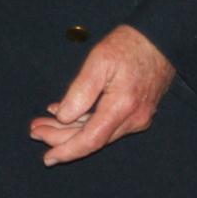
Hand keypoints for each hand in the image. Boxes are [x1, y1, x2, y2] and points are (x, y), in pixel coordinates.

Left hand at [28, 24, 174, 165]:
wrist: (162, 40)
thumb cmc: (129, 45)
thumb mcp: (99, 61)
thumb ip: (81, 91)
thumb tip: (63, 116)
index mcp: (122, 107)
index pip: (91, 139)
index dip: (68, 150)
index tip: (48, 157)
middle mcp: (133, 119)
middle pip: (92, 139)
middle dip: (61, 138)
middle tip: (34, 131)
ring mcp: (137, 118)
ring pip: (99, 132)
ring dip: (70, 131)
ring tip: (43, 124)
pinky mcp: (138, 113)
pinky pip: (107, 124)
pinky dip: (85, 122)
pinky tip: (66, 116)